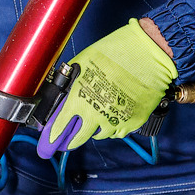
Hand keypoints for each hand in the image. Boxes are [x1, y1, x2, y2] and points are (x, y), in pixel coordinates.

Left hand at [38, 19, 176, 157]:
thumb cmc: (114, 52)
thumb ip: (71, 82)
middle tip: (68, 142)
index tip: (48, 142)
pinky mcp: (133, 122)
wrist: (146, 54)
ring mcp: (115, 120)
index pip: (60, 125)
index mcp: (79, 99)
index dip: (53, 135)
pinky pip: (119, 131)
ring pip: (100, 135)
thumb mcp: (83, 63)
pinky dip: (114, 127)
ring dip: (95, 130)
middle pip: (78, 139)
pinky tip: (113, 117)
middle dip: (71, 141)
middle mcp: (96, 114)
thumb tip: (62, 93)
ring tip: (96, 120)